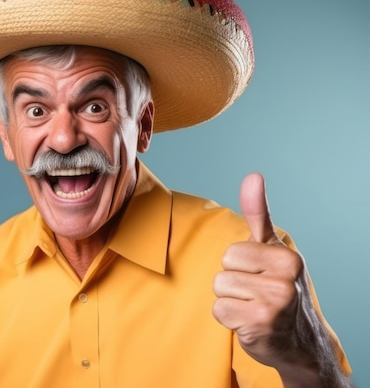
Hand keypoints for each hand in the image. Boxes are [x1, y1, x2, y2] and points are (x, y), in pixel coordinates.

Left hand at [213, 173, 304, 366]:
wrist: (298, 342)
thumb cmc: (279, 289)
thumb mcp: (272, 249)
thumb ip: (258, 214)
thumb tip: (253, 176)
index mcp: (287, 257)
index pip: (232, 252)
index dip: (240, 266)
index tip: (261, 277)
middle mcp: (285, 280)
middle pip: (223, 269)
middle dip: (232, 283)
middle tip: (255, 294)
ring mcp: (273, 304)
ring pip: (219, 290)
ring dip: (230, 302)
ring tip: (253, 308)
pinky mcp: (259, 324)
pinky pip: (219, 311)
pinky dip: (229, 320)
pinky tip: (250, 323)